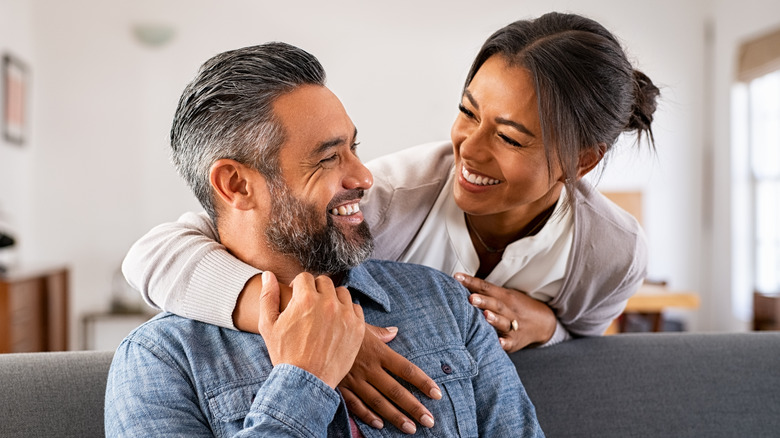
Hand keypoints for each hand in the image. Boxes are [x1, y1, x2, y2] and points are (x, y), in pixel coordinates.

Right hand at [257, 271, 364, 387]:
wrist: (305, 381)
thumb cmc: (284, 354)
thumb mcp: (268, 325)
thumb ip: (268, 296)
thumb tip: (268, 275)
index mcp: (305, 299)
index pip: (305, 277)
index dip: (299, 287)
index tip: (298, 298)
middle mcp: (327, 303)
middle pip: (324, 282)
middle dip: (316, 290)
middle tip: (311, 306)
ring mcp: (345, 315)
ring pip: (342, 293)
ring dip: (333, 299)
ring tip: (324, 314)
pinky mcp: (358, 328)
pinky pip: (355, 308)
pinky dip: (347, 312)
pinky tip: (337, 323)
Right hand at [339, 324, 441, 433]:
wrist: (311, 332)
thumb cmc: (338, 326)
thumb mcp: (360, 325)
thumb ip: (380, 332)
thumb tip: (394, 331)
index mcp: (378, 351)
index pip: (406, 369)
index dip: (423, 382)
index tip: (436, 393)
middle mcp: (369, 368)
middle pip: (396, 391)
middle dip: (414, 407)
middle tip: (429, 421)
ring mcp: (354, 379)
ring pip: (378, 402)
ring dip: (395, 417)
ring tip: (411, 428)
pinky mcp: (340, 387)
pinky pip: (355, 404)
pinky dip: (367, 416)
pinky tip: (380, 425)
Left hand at [455, 273, 555, 351]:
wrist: (542, 323)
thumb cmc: (514, 307)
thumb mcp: (504, 296)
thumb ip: (484, 292)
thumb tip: (458, 282)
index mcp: (504, 296)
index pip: (486, 287)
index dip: (471, 282)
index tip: (457, 277)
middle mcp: (509, 309)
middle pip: (496, 304)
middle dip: (483, 301)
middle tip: (470, 298)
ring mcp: (514, 325)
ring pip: (504, 322)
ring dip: (494, 319)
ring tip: (485, 316)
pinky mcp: (515, 341)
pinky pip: (510, 342)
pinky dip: (505, 342)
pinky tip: (499, 342)